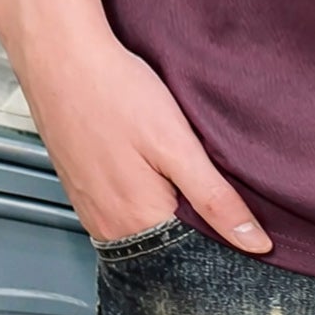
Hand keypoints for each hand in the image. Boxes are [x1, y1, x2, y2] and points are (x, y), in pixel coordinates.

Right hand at [6, 25, 273, 251]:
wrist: (59, 58)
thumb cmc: (117, 94)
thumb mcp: (178, 146)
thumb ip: (215, 200)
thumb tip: (254, 243)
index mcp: (137, 222)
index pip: (191, 256)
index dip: (223, 242)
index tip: (247, 224)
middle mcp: (108, 225)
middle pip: (165, 244)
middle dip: (197, 228)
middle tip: (225, 195)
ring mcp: (89, 207)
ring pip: (143, 226)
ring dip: (169, 211)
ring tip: (190, 180)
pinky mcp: (81, 186)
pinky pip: (121, 208)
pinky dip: (145, 197)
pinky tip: (156, 170)